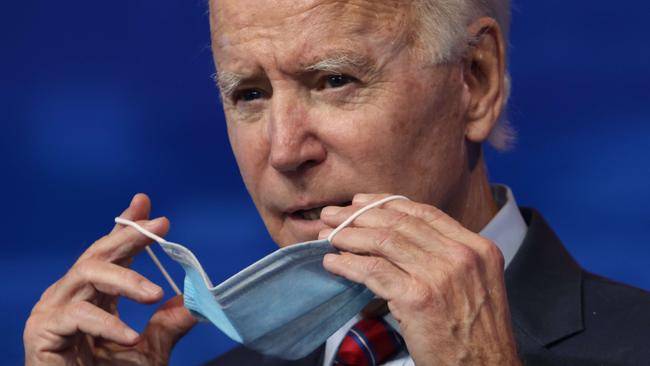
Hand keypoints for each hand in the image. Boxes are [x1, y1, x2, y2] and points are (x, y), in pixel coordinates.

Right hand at [24, 194, 195, 365]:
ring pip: (87, 274)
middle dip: (129, 235)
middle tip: (158, 227)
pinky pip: (77, 315)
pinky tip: (130, 336)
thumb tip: (196, 301)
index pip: (111, 253)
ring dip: (125, 280)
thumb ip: (168, 324)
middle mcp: (72, 295)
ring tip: (153, 294)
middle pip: (98, 253)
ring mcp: (53, 311)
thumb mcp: (149, 349)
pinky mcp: (42, 331)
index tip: (145, 203)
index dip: (126, 227)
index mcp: (94, 295)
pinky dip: (108, 324)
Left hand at [319, 194, 519, 365]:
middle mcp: (460, 255)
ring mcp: (439, 275)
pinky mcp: (417, 297)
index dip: (386, 203)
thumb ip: (444, 258)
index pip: (424, 213)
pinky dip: (348, 264)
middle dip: (359, 215)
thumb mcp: (474, 284)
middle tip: (333, 215)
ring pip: (383, 241)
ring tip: (328, 236)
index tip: (361, 202)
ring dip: (349, 236)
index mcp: (476, 247)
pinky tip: (333, 263)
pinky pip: (373, 271)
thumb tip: (397, 239)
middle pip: (399, 222)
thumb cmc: (476, 334)